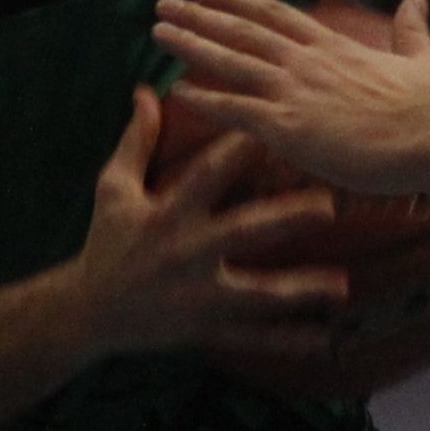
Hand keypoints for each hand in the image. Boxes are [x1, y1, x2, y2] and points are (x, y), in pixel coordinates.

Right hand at [74, 85, 347, 359]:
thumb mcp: (113, 188)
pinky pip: (253, 338)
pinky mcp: (205, 330)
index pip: (208, 173)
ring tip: (342, 285)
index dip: (242, 148)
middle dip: (287, 218)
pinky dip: (289, 340)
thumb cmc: (105, 242)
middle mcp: (186, 253)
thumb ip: (136, 141)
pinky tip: (326, 340)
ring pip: (258, 294)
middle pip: (245, 232)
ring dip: (301, 290)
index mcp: (167, 214)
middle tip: (331, 205)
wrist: (87, 311)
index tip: (282, 126)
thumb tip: (147, 90)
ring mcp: (198, 296)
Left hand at [152, 0, 429, 195]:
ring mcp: (294, 90)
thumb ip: (411, 29)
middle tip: (163, 5)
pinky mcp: (288, 126)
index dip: (235, 0)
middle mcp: (305, 60)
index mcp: (331, 45)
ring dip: (191, 45)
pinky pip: (235, 109)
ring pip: (231, 61)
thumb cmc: (428, 108)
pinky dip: (204, 99)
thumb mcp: (420, 60)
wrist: (429, 138)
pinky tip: (176, 92)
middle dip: (199, 16)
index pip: (273, 14)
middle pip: (241, 30)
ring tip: (158, 33)